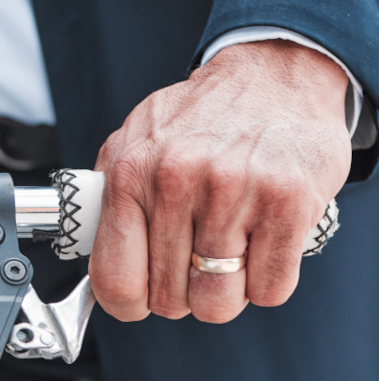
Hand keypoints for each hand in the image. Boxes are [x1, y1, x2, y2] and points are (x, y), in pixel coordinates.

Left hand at [89, 40, 351, 323]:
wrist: (273, 75)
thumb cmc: (199, 118)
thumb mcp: (132, 144)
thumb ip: (108, 201)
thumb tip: (92, 262)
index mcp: (130, 174)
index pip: (115, 279)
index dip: (128, 305)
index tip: (140, 301)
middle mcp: (177, 183)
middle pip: (170, 298)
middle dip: (182, 294)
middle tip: (194, 265)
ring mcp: (234, 193)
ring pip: (219, 302)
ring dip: (225, 293)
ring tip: (228, 257)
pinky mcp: (288, 203)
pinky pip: (270, 289)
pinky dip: (266, 281)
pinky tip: (261, 248)